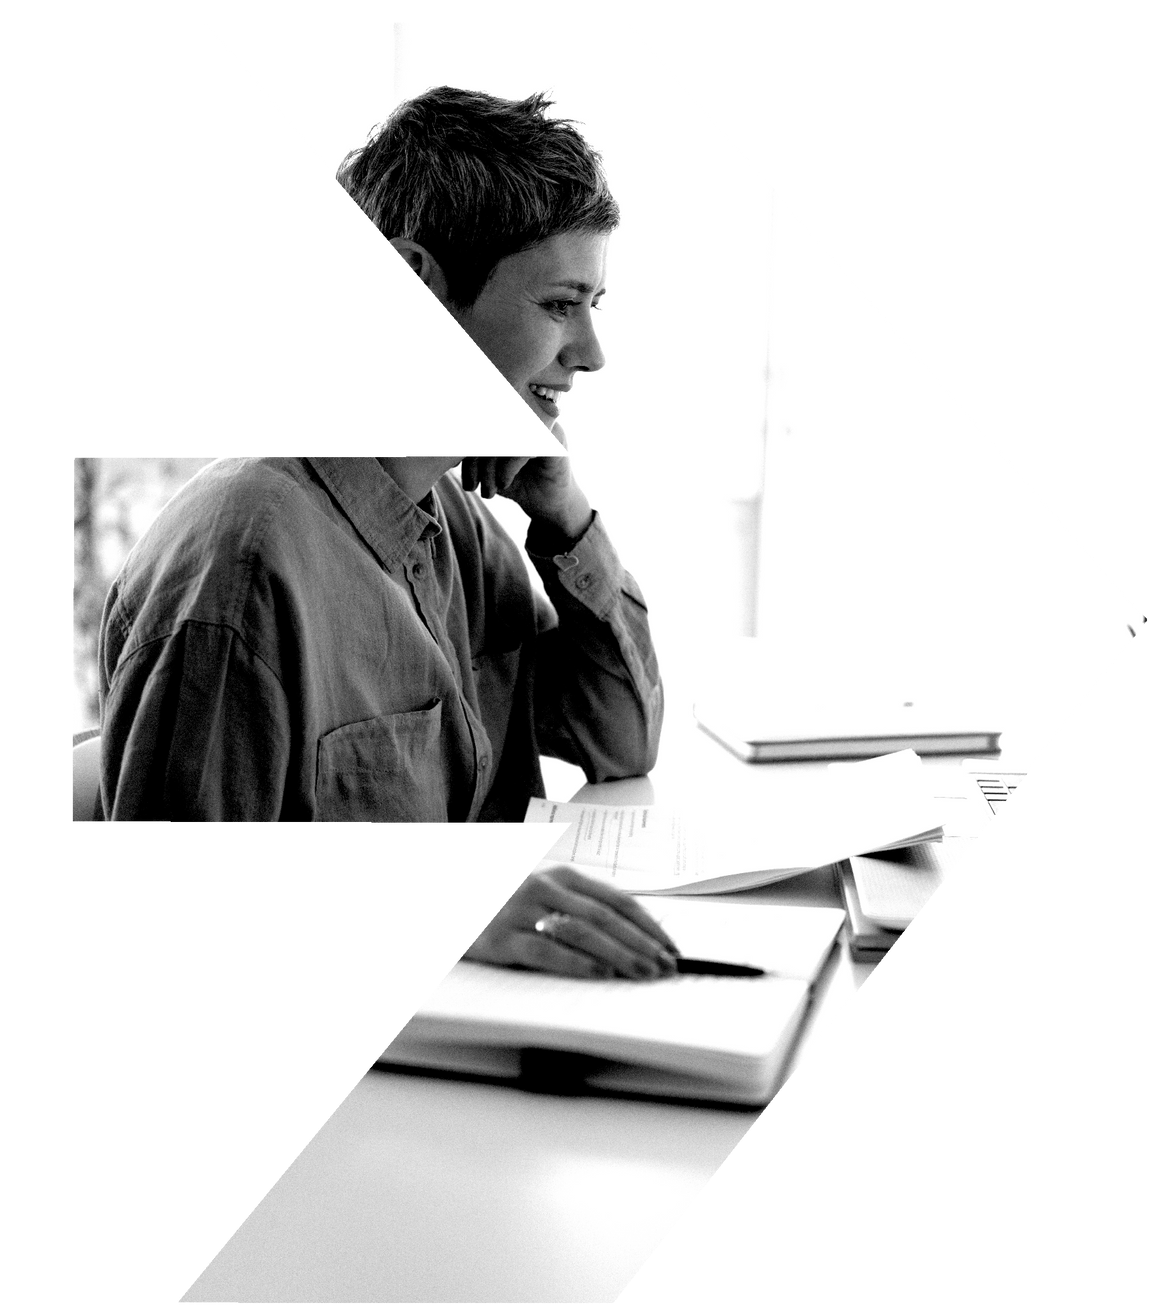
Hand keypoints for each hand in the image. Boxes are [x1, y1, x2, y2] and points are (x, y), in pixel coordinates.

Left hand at [460, 427, 592, 540]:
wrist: (551, 506)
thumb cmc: (519, 484)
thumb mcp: (490, 469)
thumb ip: (473, 456)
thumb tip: (448, 453)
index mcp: (511, 417)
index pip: (480, 426)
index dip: (465, 452)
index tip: (461, 475)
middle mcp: (526, 414)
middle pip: (489, 430)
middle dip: (474, 461)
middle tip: (472, 486)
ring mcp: (541, 424)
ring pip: (503, 438)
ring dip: (489, 468)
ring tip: (488, 491)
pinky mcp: (555, 439)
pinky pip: (522, 448)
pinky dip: (506, 468)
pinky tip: (503, 485)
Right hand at [464, 864, 680, 979]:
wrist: (462, 907)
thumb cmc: (509, 905)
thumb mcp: (547, 894)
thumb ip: (582, 907)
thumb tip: (635, 934)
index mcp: (562, 875)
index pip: (616, 898)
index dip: (647, 923)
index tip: (669, 945)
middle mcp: (545, 886)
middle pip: (605, 916)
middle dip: (641, 943)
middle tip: (665, 965)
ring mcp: (522, 910)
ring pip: (582, 932)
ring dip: (619, 954)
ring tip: (642, 972)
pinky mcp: (503, 937)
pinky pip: (547, 951)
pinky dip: (577, 964)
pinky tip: (599, 975)